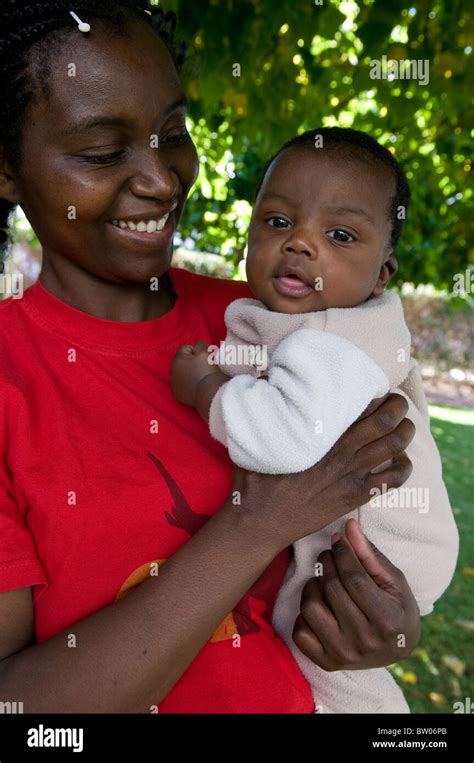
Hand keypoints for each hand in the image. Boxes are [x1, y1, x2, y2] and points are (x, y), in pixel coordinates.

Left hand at [170, 341, 218, 406]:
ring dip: (189, 372)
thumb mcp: (205, 352)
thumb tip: (197, 346)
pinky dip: (188, 383)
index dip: (198, 350)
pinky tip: (197, 385)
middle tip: (204, 365)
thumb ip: (199, 345)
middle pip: (183, 361)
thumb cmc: (207, 370)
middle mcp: (172, 372)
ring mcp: (174, 385)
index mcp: (177, 359)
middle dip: (192, 361)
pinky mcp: (178, 395)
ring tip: (201, 376)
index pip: (186, 348)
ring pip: (182, 373)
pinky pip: (183, 385)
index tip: (206, 356)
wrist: (210, 393)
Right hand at [234, 393, 414, 548]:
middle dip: (397, 406)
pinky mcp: (356, 497)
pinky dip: (403, 466)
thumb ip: (264, 405)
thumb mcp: (254, 436)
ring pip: (395, 446)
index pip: (359, 404)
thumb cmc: (255, 478)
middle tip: (396, 401)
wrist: (260, 522)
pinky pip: (394, 479)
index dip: (373, 393)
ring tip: (403, 425)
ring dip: (404, 432)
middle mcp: (342, 453)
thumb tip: (264, 374)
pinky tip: (400, 460)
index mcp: (321, 434)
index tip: (374, 387)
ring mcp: (352, 476)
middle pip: (386, 420)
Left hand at [292, 519, 419, 669]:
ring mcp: (344, 655)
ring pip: (311, 608)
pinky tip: (319, 606)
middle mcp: (364, 642)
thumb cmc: (397, 607)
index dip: (342, 553)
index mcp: (387, 621)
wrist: (397, 648)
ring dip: (313, 586)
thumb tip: (349, 526)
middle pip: (331, 589)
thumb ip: (370, 554)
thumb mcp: (393, 580)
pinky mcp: (326, 663)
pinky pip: (300, 633)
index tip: (338, 539)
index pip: (353, 578)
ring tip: (324, 581)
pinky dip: (304, 615)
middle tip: (329, 556)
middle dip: (327, 563)